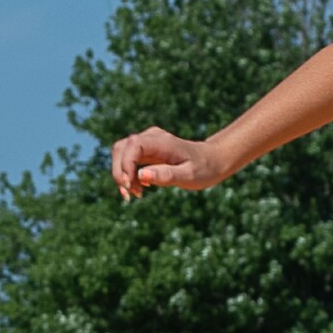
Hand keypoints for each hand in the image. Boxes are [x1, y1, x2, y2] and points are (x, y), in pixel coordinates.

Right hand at [109, 126, 233, 199]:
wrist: (213, 160)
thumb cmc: (204, 168)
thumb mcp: (189, 176)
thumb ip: (166, 175)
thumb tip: (142, 175)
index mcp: (161, 141)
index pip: (132, 146)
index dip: (125, 165)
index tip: (129, 185)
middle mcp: (151, 138)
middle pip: (120, 148)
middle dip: (119, 172)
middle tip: (129, 194)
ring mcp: (147, 143)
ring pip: (121, 154)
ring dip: (121, 175)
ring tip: (134, 194)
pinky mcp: (146, 151)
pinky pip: (128, 161)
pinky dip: (128, 176)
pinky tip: (140, 189)